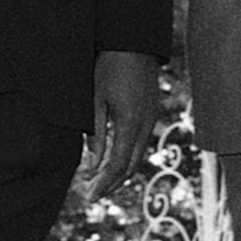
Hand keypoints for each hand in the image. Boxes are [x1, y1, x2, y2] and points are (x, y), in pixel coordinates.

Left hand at [81, 51, 161, 196]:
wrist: (133, 43)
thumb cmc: (109, 66)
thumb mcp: (95, 99)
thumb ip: (94, 133)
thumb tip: (92, 165)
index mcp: (129, 124)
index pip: (117, 166)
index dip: (103, 185)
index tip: (89, 197)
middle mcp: (144, 126)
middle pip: (130, 168)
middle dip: (111, 184)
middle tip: (92, 195)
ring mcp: (151, 120)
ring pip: (137, 158)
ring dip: (119, 173)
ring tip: (99, 182)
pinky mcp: (151, 114)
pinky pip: (140, 145)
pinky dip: (127, 159)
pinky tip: (113, 160)